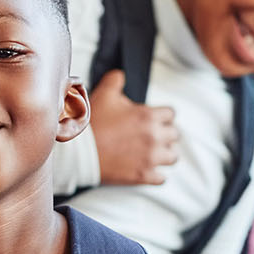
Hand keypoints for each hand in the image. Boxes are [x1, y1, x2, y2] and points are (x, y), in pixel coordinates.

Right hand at [90, 69, 178, 185]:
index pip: (171, 114)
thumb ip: (115, 81)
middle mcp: (154, 137)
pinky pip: (162, 178)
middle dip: (166, 134)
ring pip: (173, 156)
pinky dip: (156, 174)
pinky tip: (148, 169)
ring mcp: (150, 158)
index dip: (162, 116)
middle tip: (154, 136)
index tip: (155, 120)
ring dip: (166, 154)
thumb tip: (120, 75)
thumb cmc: (91, 123)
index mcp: (148, 116)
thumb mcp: (103, 95)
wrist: (78, 151)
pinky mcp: (143, 175)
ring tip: (155, 153)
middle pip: (175, 135)